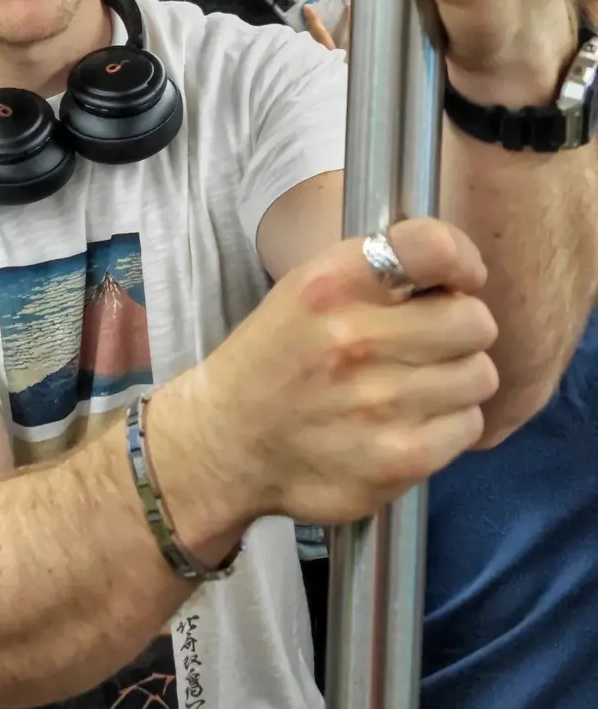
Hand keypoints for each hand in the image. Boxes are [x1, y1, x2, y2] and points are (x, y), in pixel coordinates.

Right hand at [168, 220, 497, 526]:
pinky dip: (449, 424)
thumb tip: (459, 272)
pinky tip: (411, 420)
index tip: (456, 279)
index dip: (459, 260)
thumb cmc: (276, 357)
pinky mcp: (400, 460)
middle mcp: (355, 339)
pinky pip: (468, 426)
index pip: (433, 248)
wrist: (229, 444)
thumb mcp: (304, 290)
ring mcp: (380, 404)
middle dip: (461, 328)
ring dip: (457, 378)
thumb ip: (374, 272)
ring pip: (480, 375)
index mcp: (329, 286)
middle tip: (430, 340)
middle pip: (474, 320)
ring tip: (418, 383)